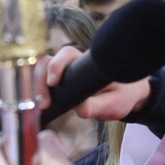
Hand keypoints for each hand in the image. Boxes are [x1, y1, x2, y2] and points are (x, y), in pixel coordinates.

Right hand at [36, 46, 151, 120]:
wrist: (127, 95)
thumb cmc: (123, 95)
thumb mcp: (114, 103)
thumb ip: (98, 106)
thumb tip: (80, 109)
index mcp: (88, 63)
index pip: (67, 54)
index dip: (56, 66)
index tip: (53, 83)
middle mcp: (73, 66)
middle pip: (47, 62)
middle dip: (41, 80)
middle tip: (44, 103)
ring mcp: (65, 75)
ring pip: (42, 73)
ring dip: (37, 89)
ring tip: (42, 107)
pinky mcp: (61, 85)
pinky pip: (44, 85)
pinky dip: (38, 95)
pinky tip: (40, 109)